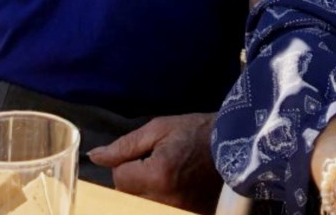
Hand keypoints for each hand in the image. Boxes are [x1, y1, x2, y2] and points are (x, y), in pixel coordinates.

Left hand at [87, 112, 221, 213]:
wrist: (240, 142)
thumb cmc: (200, 131)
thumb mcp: (161, 128)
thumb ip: (125, 145)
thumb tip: (96, 157)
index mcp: (158, 175)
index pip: (120, 178)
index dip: (130, 162)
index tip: (150, 152)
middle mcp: (166, 200)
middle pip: (130, 196)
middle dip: (138, 178)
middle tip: (161, 161)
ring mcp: (180, 212)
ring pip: (144, 204)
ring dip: (151, 189)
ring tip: (172, 172)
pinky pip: (162, 208)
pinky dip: (165, 198)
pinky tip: (180, 183)